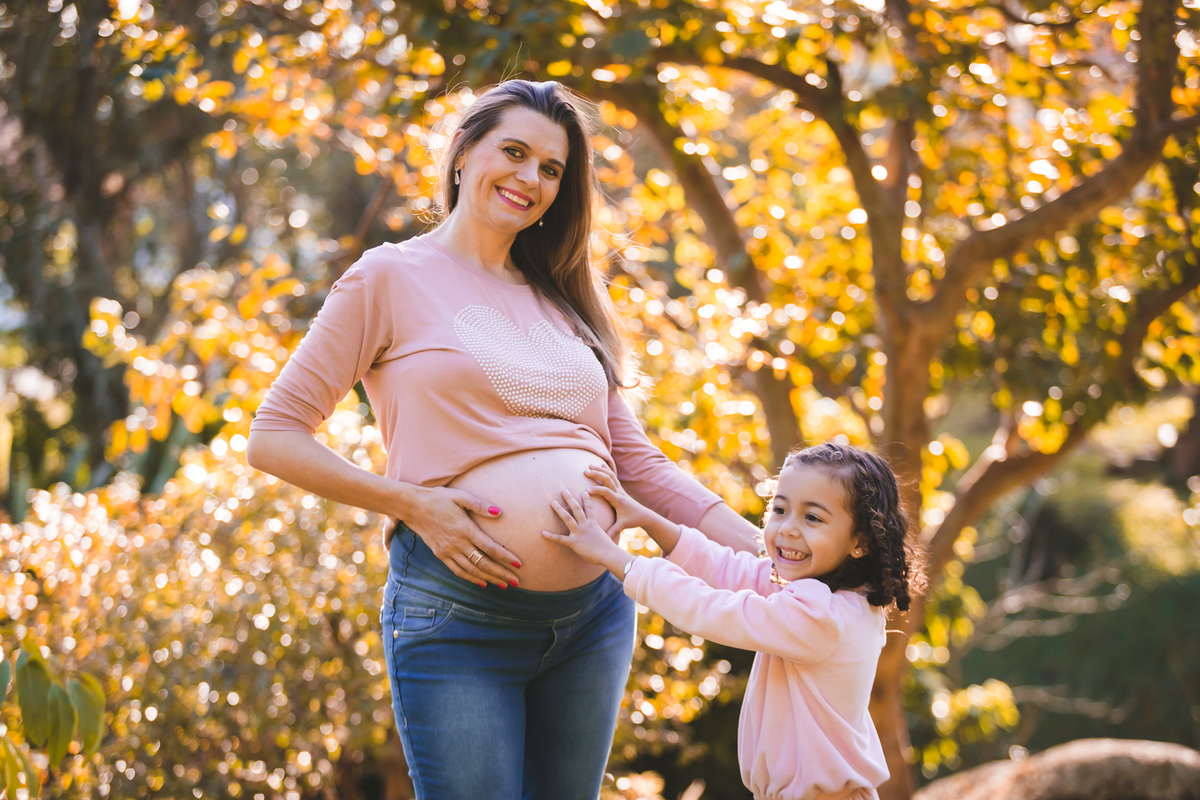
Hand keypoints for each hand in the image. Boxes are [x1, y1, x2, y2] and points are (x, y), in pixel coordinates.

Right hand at [402, 485, 520, 588]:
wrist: (413, 507)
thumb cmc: (439, 499)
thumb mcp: (460, 496)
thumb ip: (480, 505)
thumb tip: (500, 512)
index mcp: (465, 529)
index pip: (490, 548)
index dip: (505, 558)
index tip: (519, 564)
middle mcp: (457, 543)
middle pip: (483, 563)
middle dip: (501, 574)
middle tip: (516, 581)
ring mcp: (448, 551)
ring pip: (472, 570)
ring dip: (489, 579)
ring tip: (504, 585)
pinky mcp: (441, 555)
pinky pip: (458, 571)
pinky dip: (471, 578)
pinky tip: (482, 583)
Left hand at [542, 490, 629, 574]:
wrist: (609, 554)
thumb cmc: (609, 549)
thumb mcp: (606, 538)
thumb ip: (600, 536)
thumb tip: (602, 539)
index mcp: (593, 524)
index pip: (590, 509)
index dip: (587, 500)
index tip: (584, 491)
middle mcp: (586, 526)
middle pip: (577, 509)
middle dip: (570, 499)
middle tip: (564, 491)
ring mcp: (579, 533)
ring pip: (568, 518)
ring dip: (560, 509)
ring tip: (553, 502)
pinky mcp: (574, 542)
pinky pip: (560, 539)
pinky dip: (551, 536)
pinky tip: (542, 533)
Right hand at [583, 463, 657, 538]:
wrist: (644, 515)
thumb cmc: (632, 520)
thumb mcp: (622, 526)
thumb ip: (613, 531)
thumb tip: (604, 539)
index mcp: (618, 501)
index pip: (607, 492)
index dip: (597, 490)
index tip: (586, 491)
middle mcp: (619, 493)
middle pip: (608, 479)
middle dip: (597, 474)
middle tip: (585, 471)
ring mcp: (620, 489)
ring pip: (610, 475)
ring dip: (600, 470)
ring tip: (589, 465)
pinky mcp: (620, 488)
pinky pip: (612, 476)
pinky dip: (606, 470)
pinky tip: (599, 465)